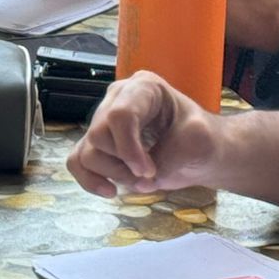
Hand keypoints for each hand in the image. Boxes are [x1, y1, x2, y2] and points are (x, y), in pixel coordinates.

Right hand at [67, 72, 219, 196]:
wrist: (201, 151)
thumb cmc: (201, 138)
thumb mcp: (197, 142)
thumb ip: (169, 158)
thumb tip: (140, 180)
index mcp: (144, 87)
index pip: (120, 115)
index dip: (128, 149)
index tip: (148, 172)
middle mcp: (118, 98)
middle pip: (99, 134)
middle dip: (123, 164)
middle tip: (150, 175)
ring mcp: (105, 120)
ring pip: (87, 151)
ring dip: (112, 174)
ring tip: (140, 181)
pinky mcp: (99, 143)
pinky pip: (77, 161)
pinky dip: (88, 180)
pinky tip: (109, 191)